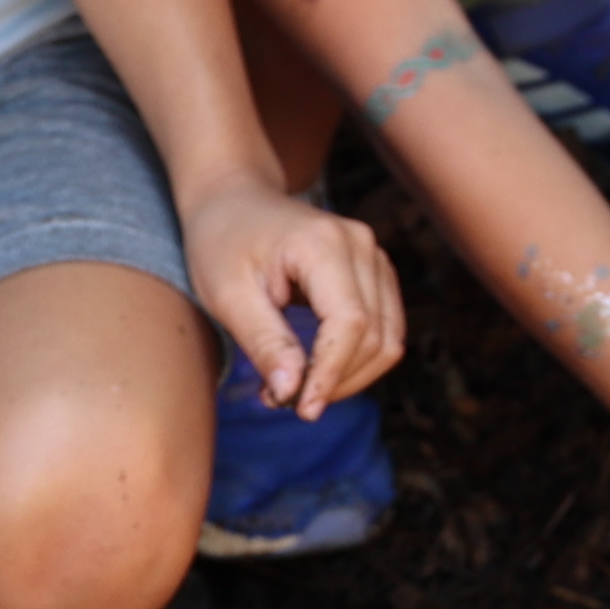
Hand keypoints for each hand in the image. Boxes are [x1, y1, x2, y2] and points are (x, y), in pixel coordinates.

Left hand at [186, 177, 402, 413]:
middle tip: (284, 401)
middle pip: (375, 335)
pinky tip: (317, 369)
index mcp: (323, 244)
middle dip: (337, 380)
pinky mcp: (374, 269)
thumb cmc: (221, 242)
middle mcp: (360, 244)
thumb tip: (292, 392)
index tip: (300, 409)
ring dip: (351, 375)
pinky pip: (384, 326)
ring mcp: (373, 254)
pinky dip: (357, 358)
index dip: (331, 374)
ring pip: (388, 336)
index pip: (350, 323)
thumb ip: (264, 342)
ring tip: (300, 389)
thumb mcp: (228, 295)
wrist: (233, 199)